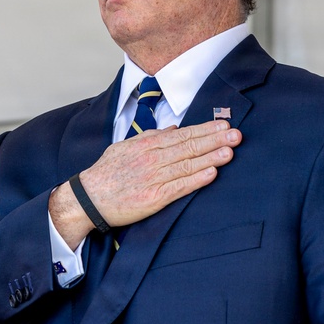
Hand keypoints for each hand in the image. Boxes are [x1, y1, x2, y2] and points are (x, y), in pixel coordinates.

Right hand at [49, 120, 240, 248]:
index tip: (223, 125)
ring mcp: (153, 178)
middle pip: (189, 147)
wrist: (88, 198)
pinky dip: (196, 180)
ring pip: (187, 165)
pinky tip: (212, 173)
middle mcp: (152, 159)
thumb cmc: (107, 173)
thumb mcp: (125, 147)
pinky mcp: (153, 198)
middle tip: (235, 135)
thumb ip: (150, 137)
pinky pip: (179, 187)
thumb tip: (172, 128)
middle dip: (214, 140)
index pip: (182, 135)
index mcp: (146, 144)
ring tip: (230, 152)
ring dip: (211, 158)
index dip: (205, 130)